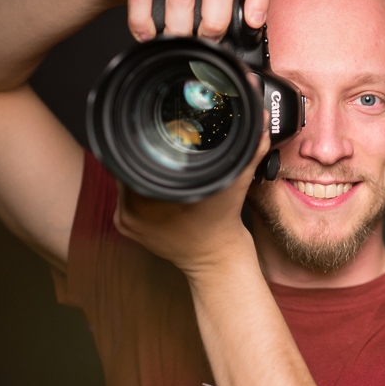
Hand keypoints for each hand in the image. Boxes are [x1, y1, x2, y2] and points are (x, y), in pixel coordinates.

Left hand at [113, 113, 271, 278]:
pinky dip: (139, 189)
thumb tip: (260, 125)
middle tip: (163, 149)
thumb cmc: (223, 224)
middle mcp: (130, 210)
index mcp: (148, 198)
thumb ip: (248, 152)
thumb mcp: (237, 184)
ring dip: (141, 172)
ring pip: (125, 181)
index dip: (147, 143)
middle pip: (127, 167)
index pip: (134, 156)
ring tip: (161, 169)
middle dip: (145, 157)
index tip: (160, 137)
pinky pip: (126, 197)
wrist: (218, 259)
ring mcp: (125, 221)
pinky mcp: (125, 227)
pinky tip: (158, 189)